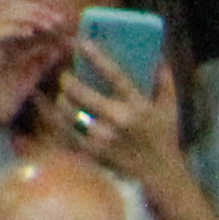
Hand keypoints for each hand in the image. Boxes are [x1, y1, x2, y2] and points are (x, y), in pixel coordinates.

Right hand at [0, 0, 76, 139]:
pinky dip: (14, 29)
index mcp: (7, 42)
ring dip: (29, 16)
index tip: (63, 20)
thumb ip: (42, 62)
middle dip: (38, 10)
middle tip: (58, 19)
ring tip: (49, 24)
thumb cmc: (2, 103)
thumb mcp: (29, 79)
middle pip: (13, 8)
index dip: (42, 12)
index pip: (22, 14)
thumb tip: (60, 47)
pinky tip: (31, 33)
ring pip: (5, 16)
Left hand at [54, 41, 184, 197]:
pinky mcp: (90, 152)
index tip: (82, 42)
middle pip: (80, 92)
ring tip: (62, 92)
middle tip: (66, 75)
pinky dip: (54, 116)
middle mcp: (117, 121)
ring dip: (61, 98)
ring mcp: (101, 138)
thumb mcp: (171, 108)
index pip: (115, 76)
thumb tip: (157, 55)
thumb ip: (164, 81)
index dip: (97, 57)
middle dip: (68, 79)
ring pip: (68, 110)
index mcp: (137, 107)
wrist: (160, 176)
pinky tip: (47, 106)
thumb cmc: (164, 139)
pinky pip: (64, 130)